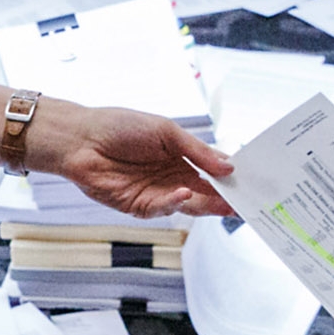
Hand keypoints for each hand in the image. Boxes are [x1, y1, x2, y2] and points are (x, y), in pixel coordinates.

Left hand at [42, 103, 236, 220]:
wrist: (82, 139)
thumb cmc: (121, 126)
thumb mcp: (166, 131)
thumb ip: (197, 150)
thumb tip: (228, 166)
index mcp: (182, 157)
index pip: (213, 171)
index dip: (231, 178)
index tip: (251, 184)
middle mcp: (173, 177)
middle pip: (205, 192)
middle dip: (225, 198)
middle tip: (245, 203)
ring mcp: (157, 193)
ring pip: (189, 204)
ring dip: (207, 205)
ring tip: (225, 204)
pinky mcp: (140, 206)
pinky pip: (163, 208)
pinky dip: (175, 202)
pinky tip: (185, 193)